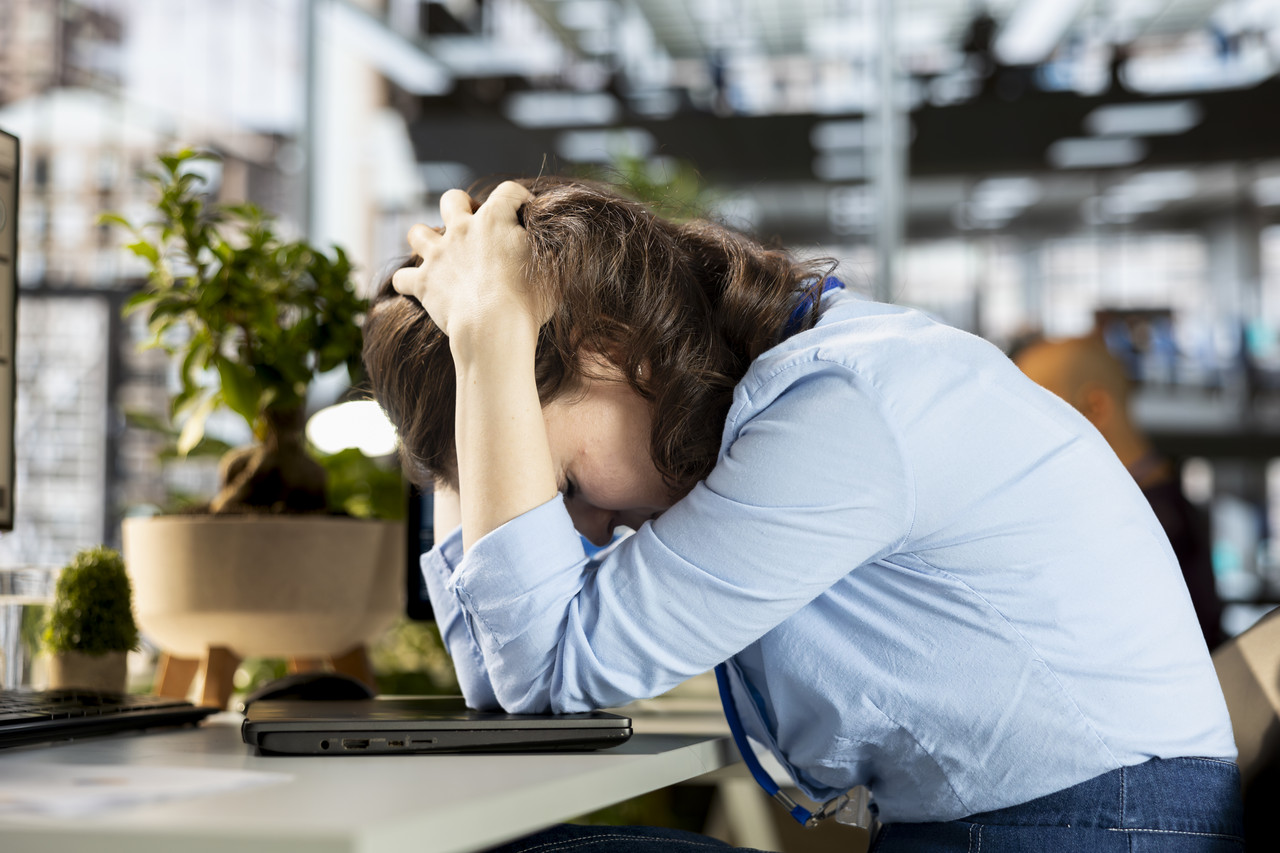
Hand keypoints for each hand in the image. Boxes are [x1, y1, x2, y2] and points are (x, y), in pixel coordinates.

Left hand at [392, 182, 541, 353]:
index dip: (519, 198)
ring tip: (437, 251)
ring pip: (417, 232)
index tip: (526, 211)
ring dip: (425, 238)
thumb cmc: (530, 299)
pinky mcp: (424, 283)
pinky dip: (409, 282)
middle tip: (473, 226)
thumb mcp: (551, 267)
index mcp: (495, 219)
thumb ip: (547, 248)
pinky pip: (404, 278)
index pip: (508, 191)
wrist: (494, 328)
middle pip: (452, 199)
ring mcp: (438, 255)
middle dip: (460, 206)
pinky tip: (417, 288)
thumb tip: (552, 243)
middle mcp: (461, 229)